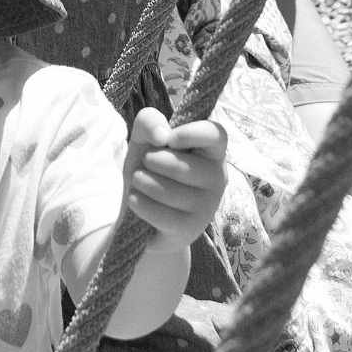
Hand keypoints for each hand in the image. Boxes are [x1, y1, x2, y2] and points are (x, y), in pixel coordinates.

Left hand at [122, 108, 227, 252]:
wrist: (141, 211)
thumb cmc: (149, 166)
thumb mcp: (145, 138)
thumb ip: (150, 121)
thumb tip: (162, 135)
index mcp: (211, 150)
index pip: (216, 135)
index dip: (192, 133)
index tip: (170, 139)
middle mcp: (217, 178)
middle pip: (183, 166)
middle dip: (153, 161)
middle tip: (145, 162)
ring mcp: (207, 207)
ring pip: (171, 192)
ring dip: (143, 182)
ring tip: (138, 180)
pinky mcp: (191, 230)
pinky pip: (163, 215)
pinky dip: (141, 204)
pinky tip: (135, 199)